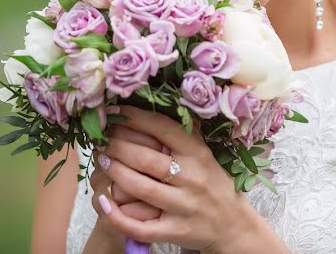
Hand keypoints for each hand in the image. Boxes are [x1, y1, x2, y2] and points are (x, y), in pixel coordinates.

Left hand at [94, 104, 260, 252]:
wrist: (234, 225)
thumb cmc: (213, 183)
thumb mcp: (204, 154)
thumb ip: (182, 135)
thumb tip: (151, 105)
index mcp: (198, 153)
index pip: (162, 128)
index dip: (134, 118)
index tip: (112, 111)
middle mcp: (192, 178)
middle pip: (145, 158)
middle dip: (117, 145)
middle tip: (101, 138)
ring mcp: (183, 206)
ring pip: (141, 188)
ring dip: (116, 172)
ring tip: (103, 160)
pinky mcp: (175, 231)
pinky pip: (141, 226)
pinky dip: (118, 215)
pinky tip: (103, 201)